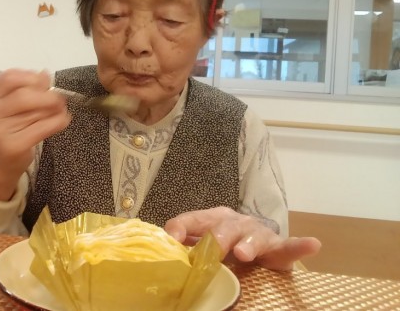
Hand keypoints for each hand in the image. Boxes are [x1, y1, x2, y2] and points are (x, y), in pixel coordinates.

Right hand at [0, 69, 70, 200]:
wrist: (2, 164)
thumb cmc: (11, 131)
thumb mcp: (16, 107)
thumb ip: (29, 89)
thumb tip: (45, 74)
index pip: (9, 78)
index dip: (31, 77)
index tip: (44, 84)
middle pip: (23, 94)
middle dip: (46, 95)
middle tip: (59, 99)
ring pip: (35, 111)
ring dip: (55, 109)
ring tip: (60, 111)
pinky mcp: (13, 145)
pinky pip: (42, 128)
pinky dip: (57, 122)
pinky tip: (62, 121)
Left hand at [164, 207, 320, 270]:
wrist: (257, 244)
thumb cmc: (224, 244)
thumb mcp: (202, 243)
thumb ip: (184, 245)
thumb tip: (159, 249)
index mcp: (213, 218)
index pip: (193, 218)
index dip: (182, 226)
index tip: (171, 236)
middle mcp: (235, 222)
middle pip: (224, 226)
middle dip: (217, 238)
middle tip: (211, 250)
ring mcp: (258, 233)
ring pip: (254, 236)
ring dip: (249, 245)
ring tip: (244, 254)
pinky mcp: (279, 247)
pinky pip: (290, 246)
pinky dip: (300, 245)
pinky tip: (312, 243)